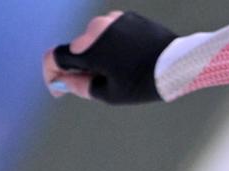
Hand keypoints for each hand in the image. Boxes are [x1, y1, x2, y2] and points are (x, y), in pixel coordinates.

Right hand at [41, 11, 176, 103]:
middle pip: (76, 49)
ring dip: (97, 55)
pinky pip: (112, 33)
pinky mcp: (128, 18)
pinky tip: (129, 60)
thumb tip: (65, 82)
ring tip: (117, 73)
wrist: (177, 63)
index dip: (51, 74)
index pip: (55, 57)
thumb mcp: (109, 94)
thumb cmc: (142, 82)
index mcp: (88, 48)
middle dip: (78, 67)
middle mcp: (96, 28)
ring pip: (95, 40)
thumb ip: (81, 87)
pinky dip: (113, 46)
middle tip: (91, 85)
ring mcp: (113, 20)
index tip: (57, 87)